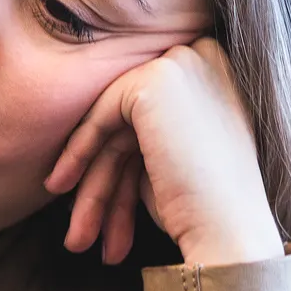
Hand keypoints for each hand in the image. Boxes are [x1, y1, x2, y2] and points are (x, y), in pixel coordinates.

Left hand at [43, 37, 284, 267]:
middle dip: (105, 175)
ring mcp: (184, 63)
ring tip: (75, 232)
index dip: (122, 157)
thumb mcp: (177, 156)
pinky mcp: (157, 78)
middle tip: (83, 227)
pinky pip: (102, 114)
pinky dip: (78, 151)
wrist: (230, 230)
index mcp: (219, 74)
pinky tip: (60, 184)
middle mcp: (206, 58)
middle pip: (134, 120)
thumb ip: (144, 133)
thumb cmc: (208, 209)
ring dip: (92, 178)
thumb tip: (92, 134)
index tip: (101, 198)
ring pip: (116, 121)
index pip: (152, 113)